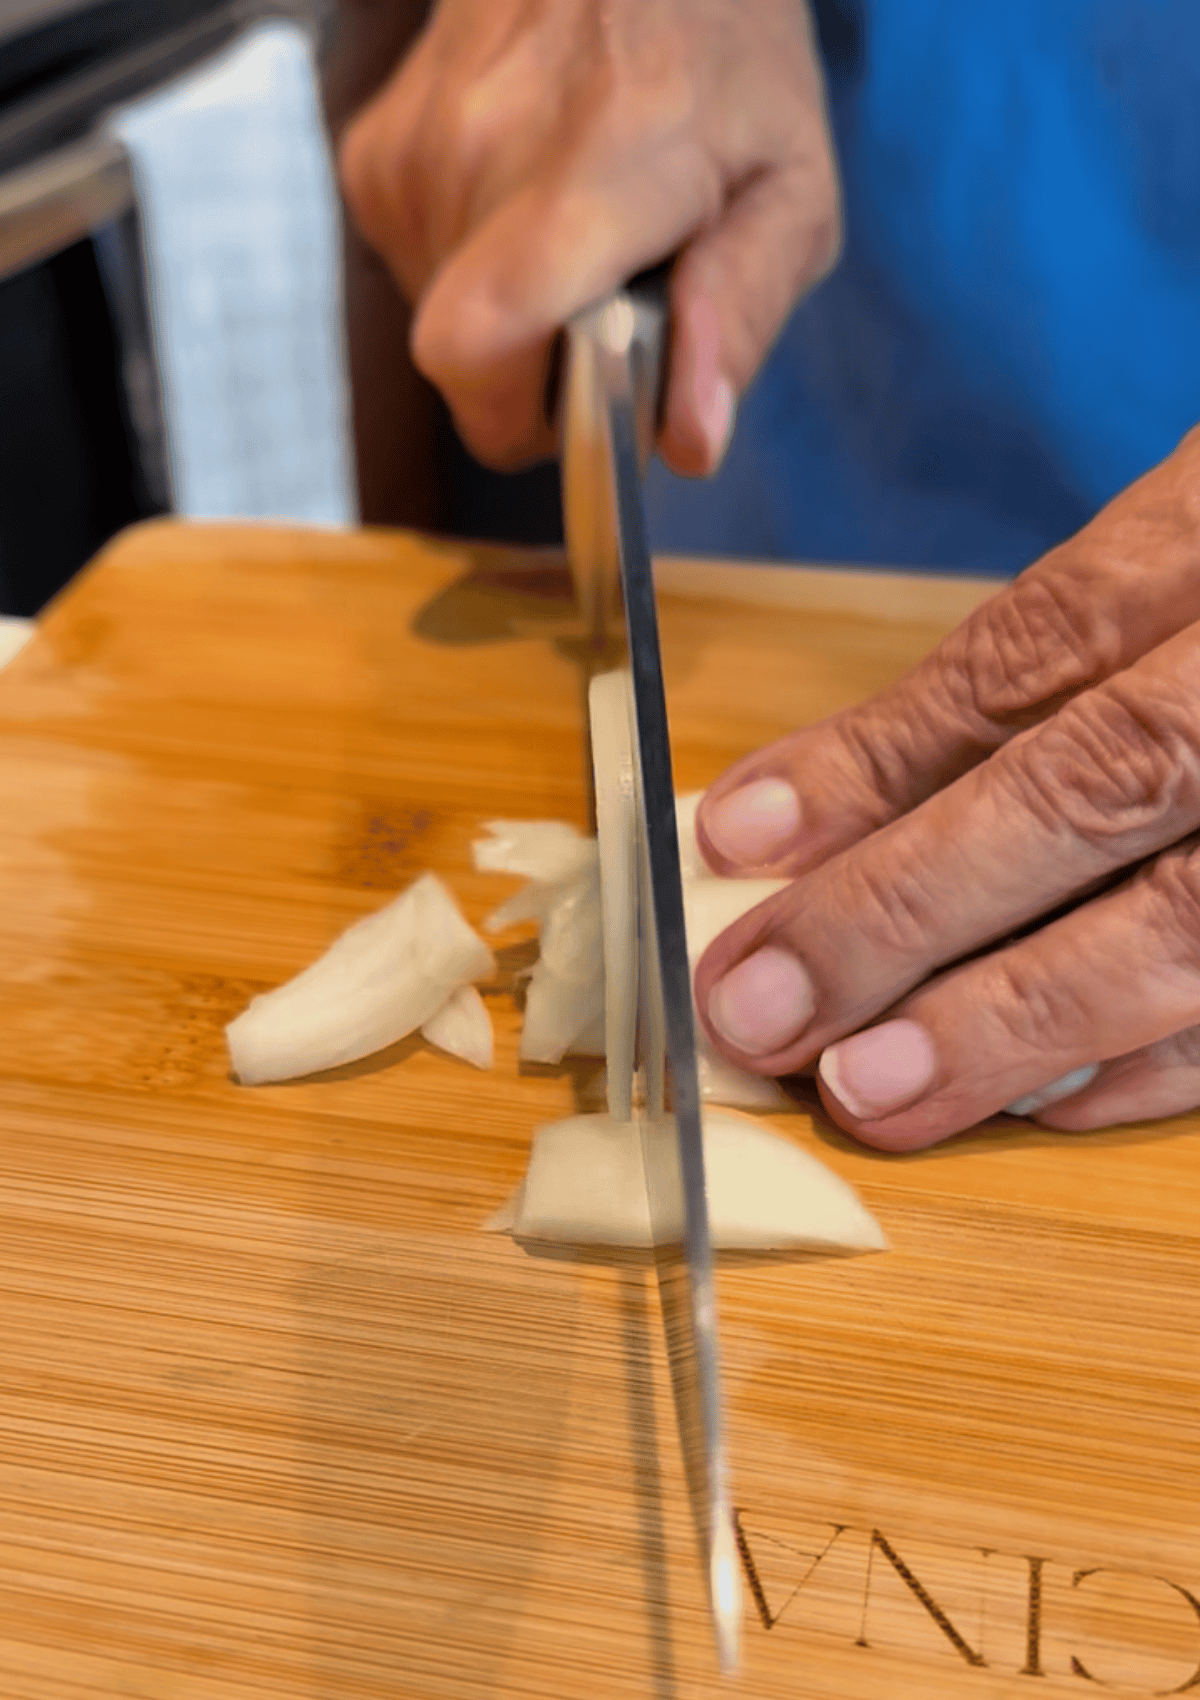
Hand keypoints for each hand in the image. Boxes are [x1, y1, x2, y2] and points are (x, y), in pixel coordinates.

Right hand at [337, 0, 839, 474]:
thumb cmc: (726, 56)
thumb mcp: (791, 189)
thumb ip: (742, 313)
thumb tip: (689, 437)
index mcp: (593, 164)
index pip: (478, 353)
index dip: (525, 420)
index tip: (589, 400)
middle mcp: (478, 149)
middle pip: (465, 362)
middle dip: (538, 367)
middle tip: (610, 294)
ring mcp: (411, 150)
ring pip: (441, 323)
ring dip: (511, 312)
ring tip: (575, 226)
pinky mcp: (373, 155)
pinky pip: (415, 272)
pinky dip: (472, 266)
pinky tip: (524, 196)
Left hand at [692, 425, 1199, 1149]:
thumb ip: (1057, 632)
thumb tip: (811, 792)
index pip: (1040, 651)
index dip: (880, 756)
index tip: (734, 840)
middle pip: (1101, 787)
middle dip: (914, 908)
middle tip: (759, 1007)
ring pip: (1197, 922)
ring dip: (1022, 1021)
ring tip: (870, 1092)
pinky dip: (1165, 1062)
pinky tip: (1045, 1099)